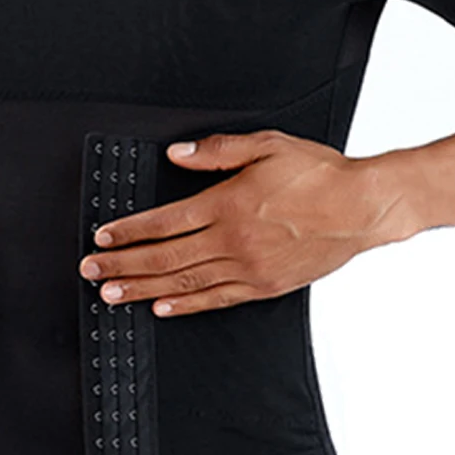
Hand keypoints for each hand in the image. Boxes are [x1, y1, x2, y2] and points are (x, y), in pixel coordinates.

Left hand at [77, 129, 401, 317]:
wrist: (363, 208)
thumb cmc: (319, 175)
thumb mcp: (267, 146)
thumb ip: (216, 151)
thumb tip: (177, 154)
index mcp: (228, 205)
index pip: (164, 223)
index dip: (129, 232)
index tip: (103, 237)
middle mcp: (233, 241)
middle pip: (164, 258)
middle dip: (122, 265)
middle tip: (91, 271)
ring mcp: (248, 268)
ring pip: (184, 284)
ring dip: (143, 289)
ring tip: (112, 295)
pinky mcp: (264, 286)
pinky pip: (216, 300)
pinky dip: (186, 306)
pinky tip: (162, 308)